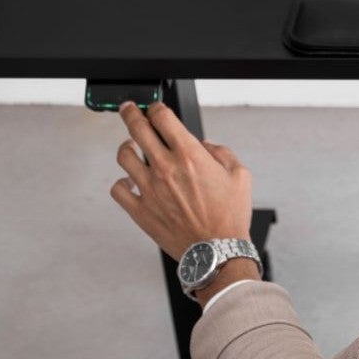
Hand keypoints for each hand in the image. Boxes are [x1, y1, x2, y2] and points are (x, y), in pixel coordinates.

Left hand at [110, 101, 252, 260]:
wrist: (216, 251)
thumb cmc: (229, 216)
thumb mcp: (240, 175)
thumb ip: (221, 152)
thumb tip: (205, 145)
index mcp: (190, 155)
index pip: (162, 117)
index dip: (157, 108)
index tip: (156, 108)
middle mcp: (165, 168)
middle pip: (137, 129)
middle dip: (131, 113)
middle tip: (129, 110)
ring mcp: (149, 189)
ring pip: (124, 156)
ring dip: (126, 146)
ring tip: (130, 146)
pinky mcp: (140, 210)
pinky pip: (118, 189)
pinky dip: (121, 183)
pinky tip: (129, 181)